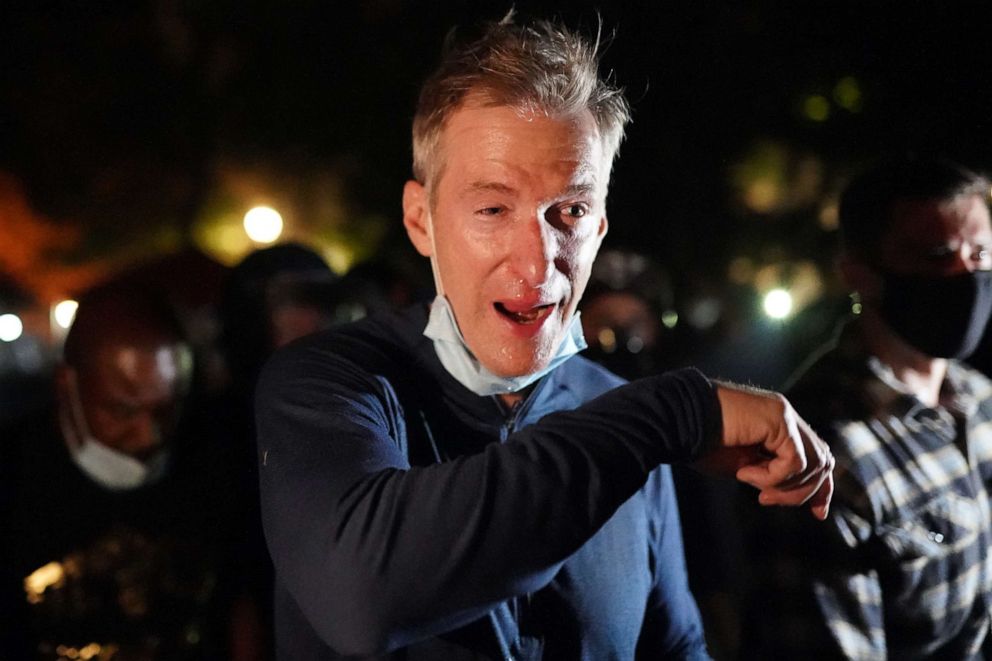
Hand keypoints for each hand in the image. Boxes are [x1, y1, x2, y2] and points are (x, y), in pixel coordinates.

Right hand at [693, 382, 834, 519]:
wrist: (677, 422)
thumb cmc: (699, 444)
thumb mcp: (743, 467)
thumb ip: (769, 475)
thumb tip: (789, 494)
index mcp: (777, 424)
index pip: (816, 456)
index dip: (821, 488)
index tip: (817, 514)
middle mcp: (785, 415)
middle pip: (822, 462)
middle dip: (803, 492)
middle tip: (765, 500)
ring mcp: (784, 414)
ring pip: (814, 464)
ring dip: (784, 487)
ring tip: (749, 483)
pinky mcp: (779, 418)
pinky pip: (794, 462)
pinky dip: (772, 477)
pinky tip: (744, 472)